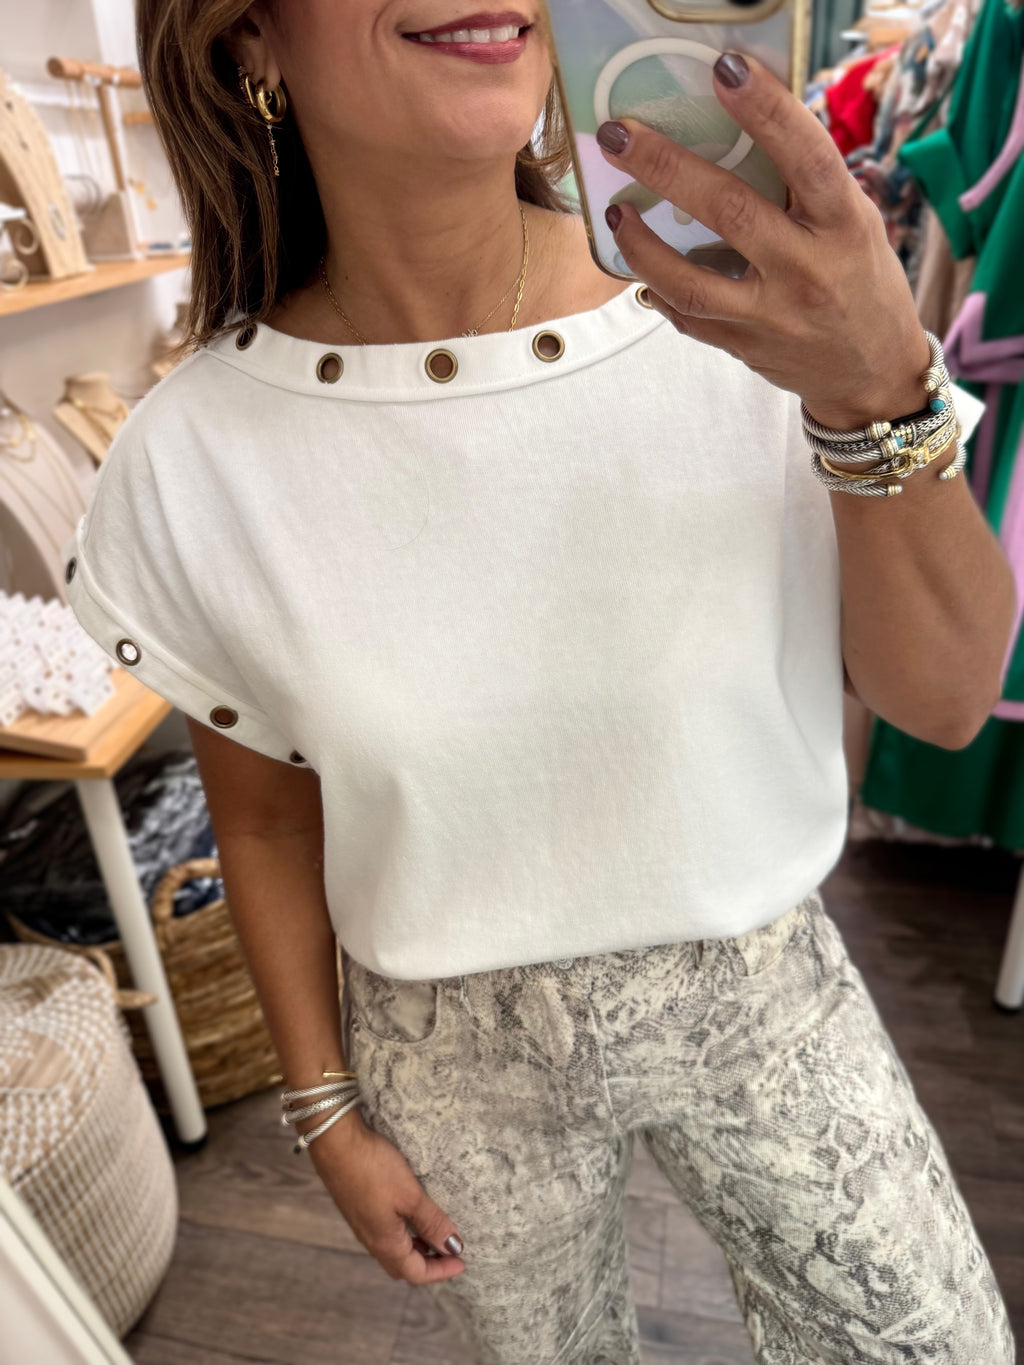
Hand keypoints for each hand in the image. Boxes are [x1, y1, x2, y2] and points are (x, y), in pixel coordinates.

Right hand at [307, 1109, 465, 1283]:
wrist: (336, 1145)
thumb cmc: (374, 1169)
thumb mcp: (410, 1195)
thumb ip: (432, 1222)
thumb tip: (453, 1247)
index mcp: (385, 1243)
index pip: (417, 1273)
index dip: (441, 1272)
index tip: (461, 1262)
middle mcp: (372, 1241)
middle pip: (403, 1267)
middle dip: (428, 1265)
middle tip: (449, 1252)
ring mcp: (363, 1226)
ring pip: (392, 1251)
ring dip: (414, 1250)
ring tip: (434, 1236)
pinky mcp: (358, 1210)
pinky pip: (383, 1235)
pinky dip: (403, 1235)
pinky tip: (410, 1216)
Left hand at [596, 50, 931, 431]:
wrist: (872, 371)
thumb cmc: (861, 279)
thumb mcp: (854, 224)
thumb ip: (807, 187)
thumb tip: (739, 131)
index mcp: (844, 225)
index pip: (807, 158)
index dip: (766, 111)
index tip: (725, 69)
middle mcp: (807, 271)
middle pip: (730, 211)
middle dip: (667, 168)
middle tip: (621, 135)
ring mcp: (772, 316)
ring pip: (692, 282)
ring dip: (642, 245)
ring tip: (616, 211)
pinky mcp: (745, 348)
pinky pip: (689, 317)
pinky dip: (658, 288)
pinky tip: (637, 263)